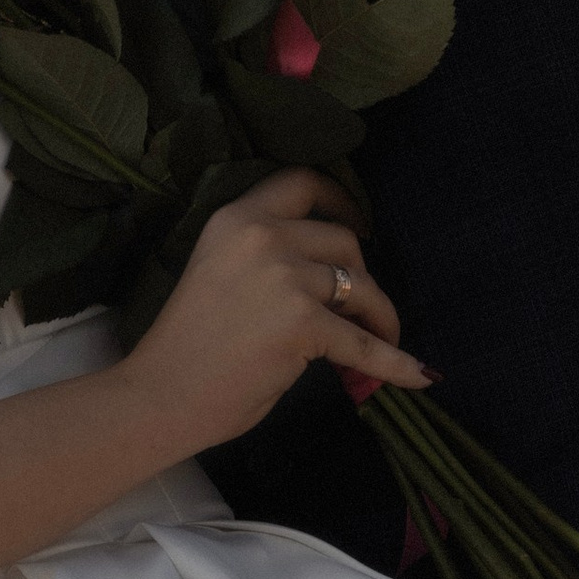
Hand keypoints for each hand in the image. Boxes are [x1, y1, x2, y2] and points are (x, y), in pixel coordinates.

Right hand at [122, 170, 432, 453]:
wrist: (160, 394)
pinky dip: (395, 361)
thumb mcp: (219, 272)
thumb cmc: (187, 346)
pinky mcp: (303, 322)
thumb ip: (265, 257)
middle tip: (363, 307)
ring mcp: (284, 277)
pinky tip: (418, 374)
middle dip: (361, 275)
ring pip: (361, 286)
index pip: (302, 183)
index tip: (360, 222)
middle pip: (343, 240)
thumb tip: (333, 275)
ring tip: (383, 338)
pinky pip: (366, 343)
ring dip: (380, 315)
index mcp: (234, 218)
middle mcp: (261, 236)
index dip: (342, 199)